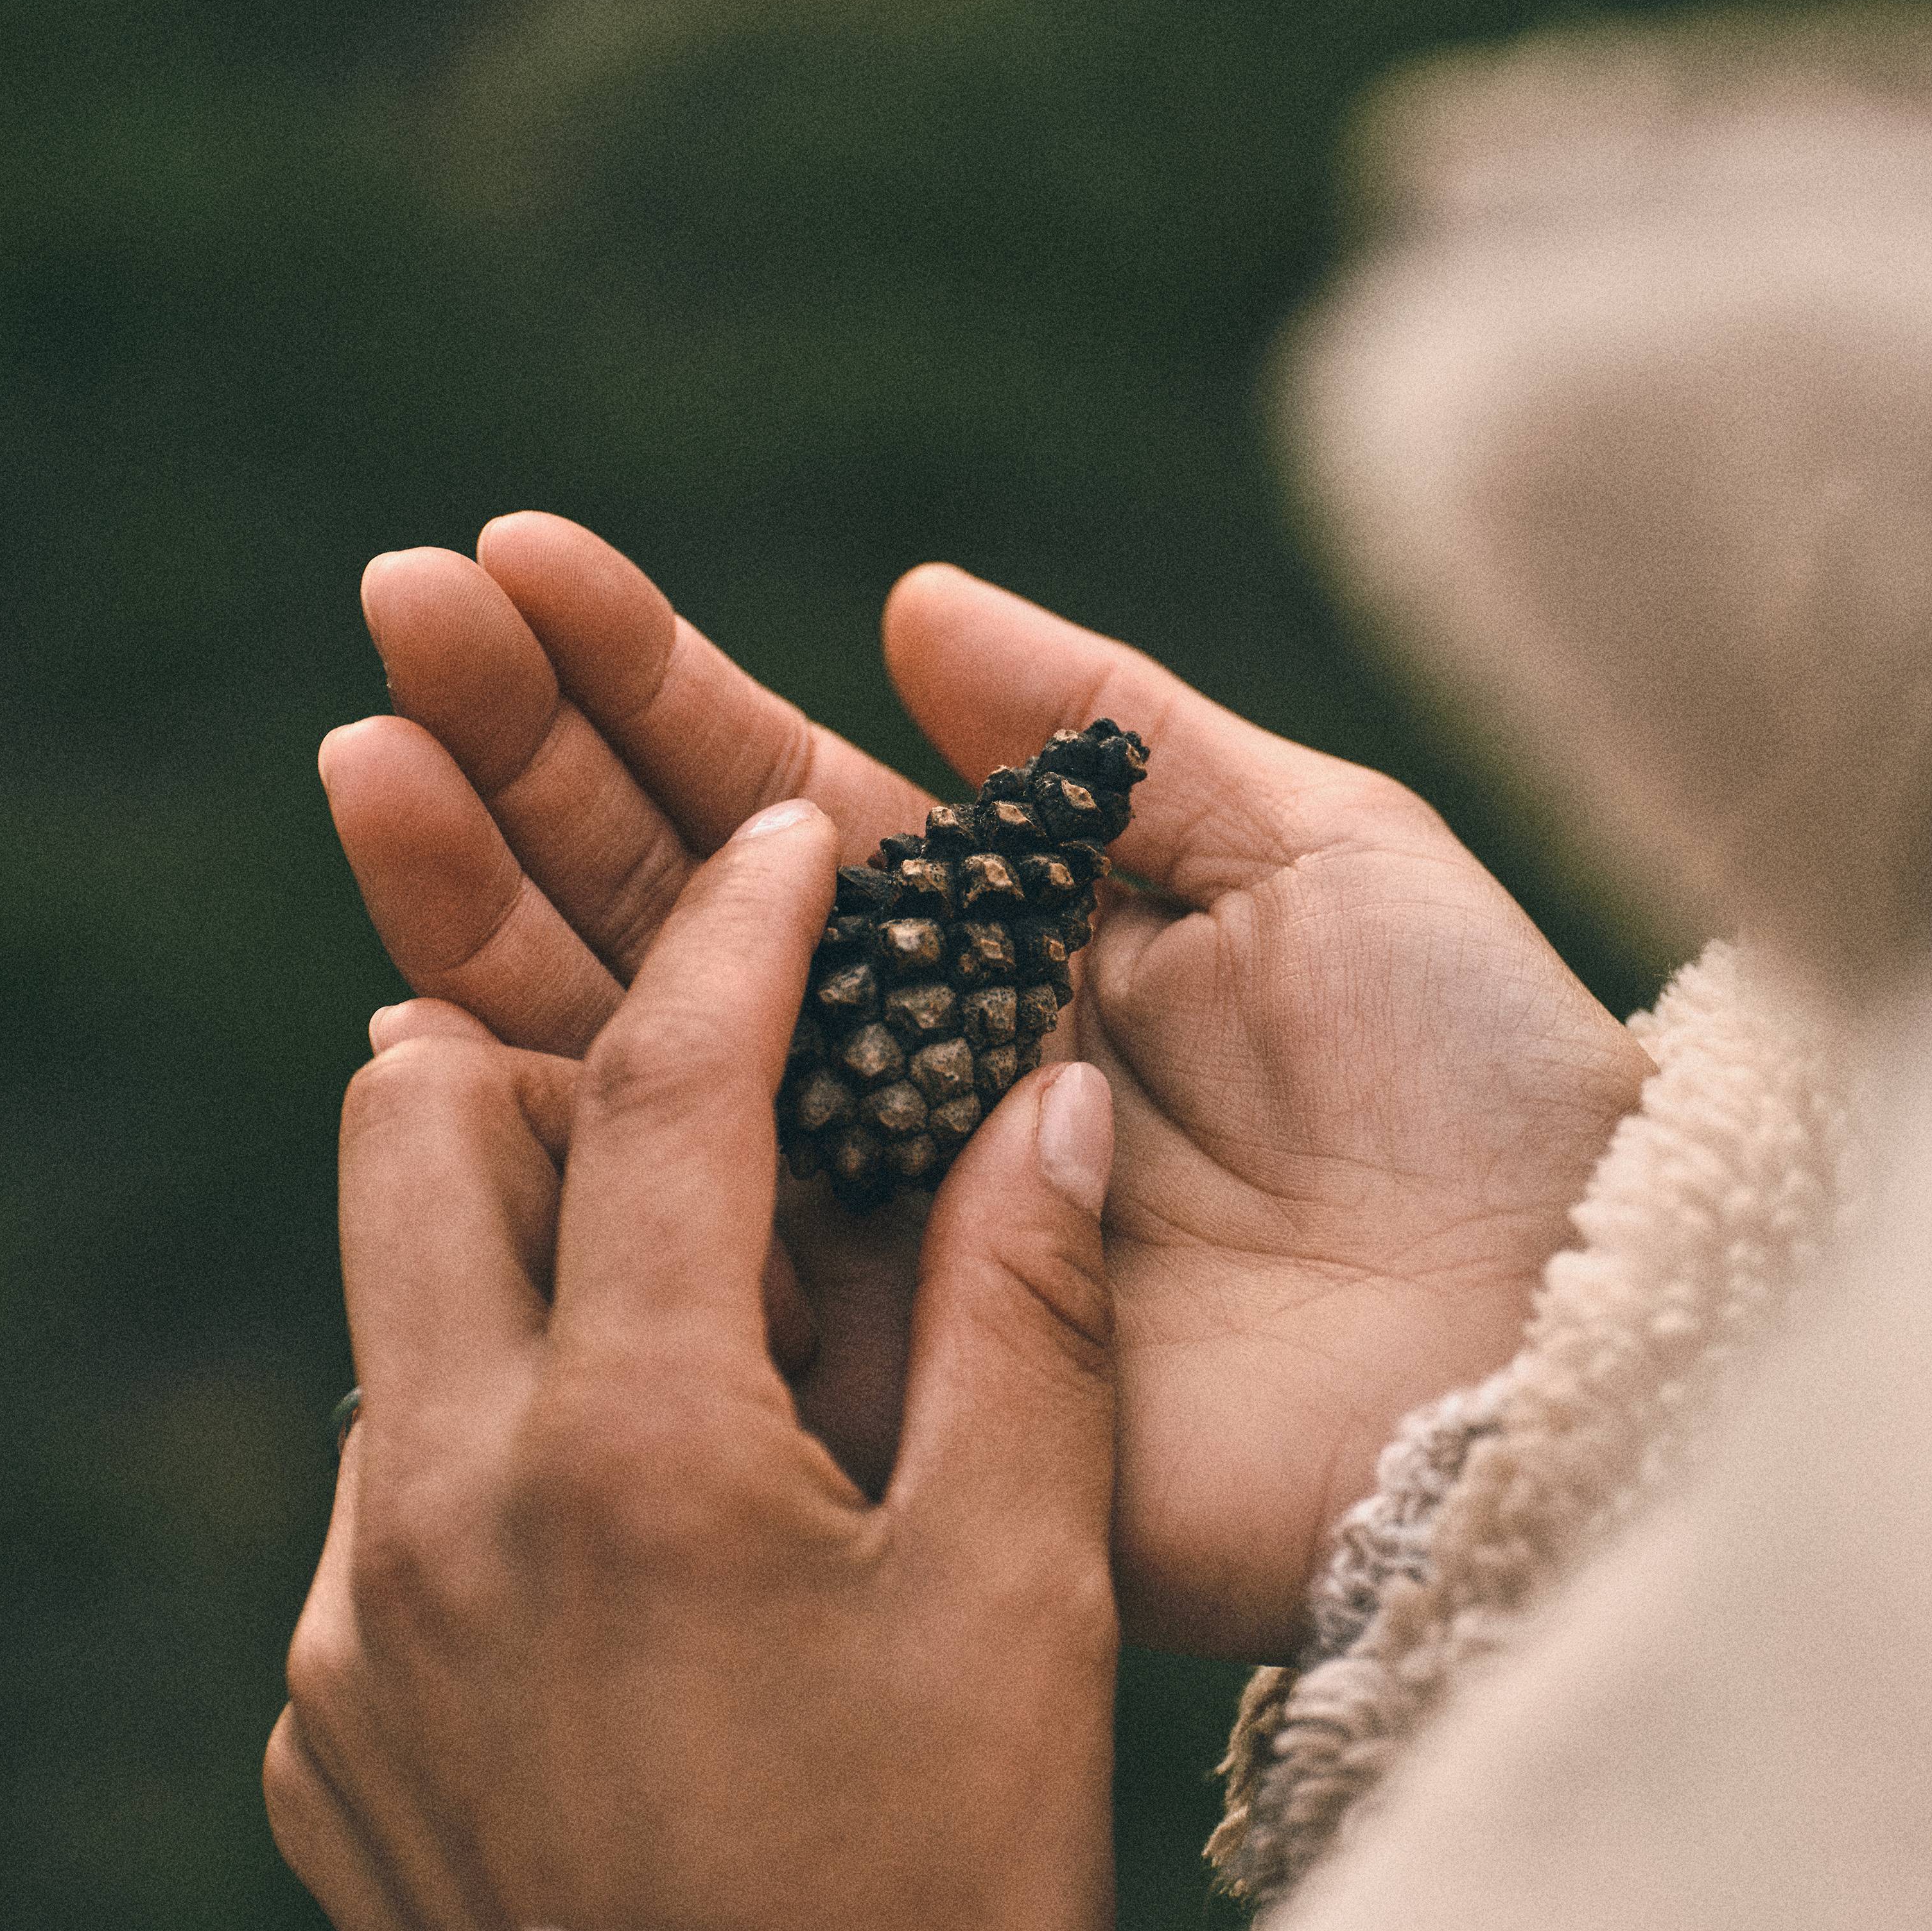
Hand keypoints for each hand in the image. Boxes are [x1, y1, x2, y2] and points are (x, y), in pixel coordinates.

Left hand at [266, 799, 1119, 1930]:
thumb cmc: (927, 1886)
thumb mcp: (1015, 1592)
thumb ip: (1021, 1316)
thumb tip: (1047, 1094)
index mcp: (623, 1446)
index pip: (662, 1087)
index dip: (737, 925)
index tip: (784, 828)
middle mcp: (433, 1506)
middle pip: (410, 1135)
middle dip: (534, 1044)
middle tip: (691, 1077)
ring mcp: (350, 1625)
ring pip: (398, 1322)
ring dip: (523, 1259)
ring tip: (692, 1316)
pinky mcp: (325, 1728)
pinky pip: (388, 1497)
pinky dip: (498, 1446)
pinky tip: (637, 1536)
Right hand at [323, 518, 1650, 1656]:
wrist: (1561, 1327)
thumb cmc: (1483, 1080)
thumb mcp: (1320, 846)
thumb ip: (1108, 728)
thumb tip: (903, 605)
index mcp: (1007, 940)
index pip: (776, 791)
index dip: (646, 678)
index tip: (518, 558)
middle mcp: (911, 1069)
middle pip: (670, 897)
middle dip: (524, 756)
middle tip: (396, 611)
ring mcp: (873, 1220)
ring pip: (636, 1048)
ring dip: (486, 902)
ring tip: (370, 752)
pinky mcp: (874, 1371)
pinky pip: (678, 1258)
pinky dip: (545, 1141)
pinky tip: (420, 1007)